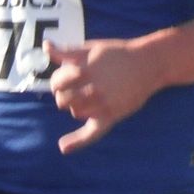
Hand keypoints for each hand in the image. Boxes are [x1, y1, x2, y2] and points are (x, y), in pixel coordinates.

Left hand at [47, 39, 154, 153]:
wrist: (148, 64)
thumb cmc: (118, 53)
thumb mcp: (92, 47)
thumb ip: (66, 50)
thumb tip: (45, 46)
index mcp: (83, 70)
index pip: (56, 82)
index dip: (59, 80)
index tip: (67, 77)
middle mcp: (91, 88)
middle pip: (62, 100)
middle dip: (65, 94)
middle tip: (76, 88)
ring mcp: (101, 104)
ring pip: (75, 112)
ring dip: (76, 106)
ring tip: (88, 97)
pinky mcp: (111, 115)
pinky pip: (91, 133)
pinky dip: (77, 141)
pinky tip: (64, 147)